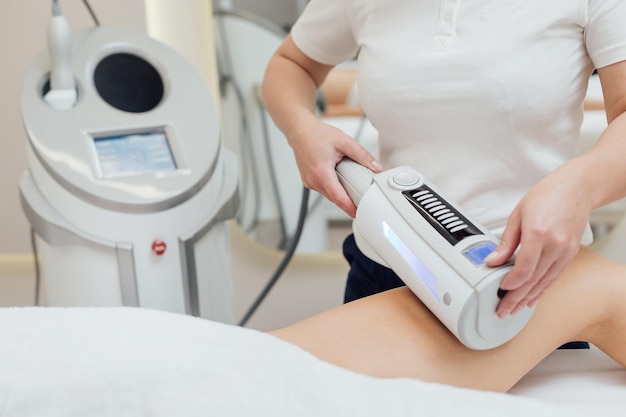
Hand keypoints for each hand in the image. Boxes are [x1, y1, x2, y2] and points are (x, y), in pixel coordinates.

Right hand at [288, 118, 381, 216]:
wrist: (299, 131)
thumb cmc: (316, 134)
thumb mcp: (343, 141)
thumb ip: (361, 155)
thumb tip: (375, 167)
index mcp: (321, 172)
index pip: (338, 197)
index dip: (350, 208)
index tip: (358, 213)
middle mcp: (313, 180)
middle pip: (334, 198)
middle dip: (348, 199)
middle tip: (361, 196)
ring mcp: (309, 182)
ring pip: (329, 195)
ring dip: (340, 192)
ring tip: (348, 180)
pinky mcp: (308, 181)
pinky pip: (323, 189)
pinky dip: (332, 187)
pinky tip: (337, 176)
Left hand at [485, 166, 590, 317]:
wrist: (576, 188)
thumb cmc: (546, 196)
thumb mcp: (517, 216)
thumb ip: (506, 242)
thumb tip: (493, 261)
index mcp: (539, 233)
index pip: (524, 269)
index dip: (511, 283)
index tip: (500, 290)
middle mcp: (555, 245)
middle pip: (534, 280)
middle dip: (516, 298)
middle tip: (502, 310)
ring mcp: (565, 251)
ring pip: (545, 282)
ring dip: (528, 298)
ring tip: (514, 309)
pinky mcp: (570, 254)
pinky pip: (554, 277)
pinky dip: (542, 289)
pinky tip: (532, 298)